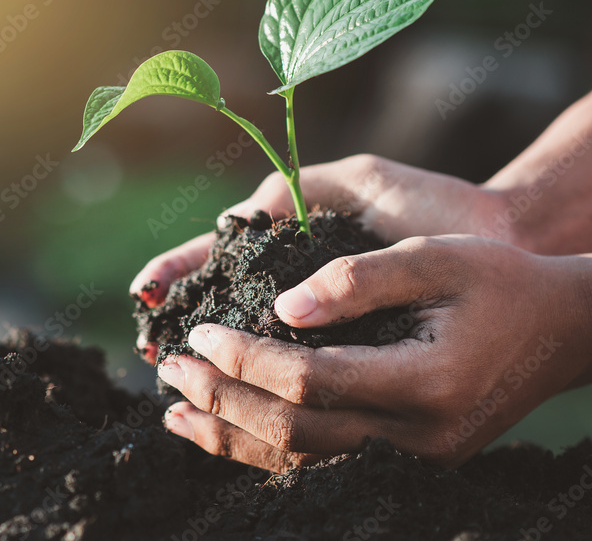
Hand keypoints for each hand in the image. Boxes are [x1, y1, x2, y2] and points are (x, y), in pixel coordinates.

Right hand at [131, 154, 510, 361]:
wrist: (502, 242)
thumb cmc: (431, 202)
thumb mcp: (359, 180)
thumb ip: (296, 189)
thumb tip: (233, 222)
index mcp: (289, 239)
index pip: (217, 255)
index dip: (176, 271)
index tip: (144, 290)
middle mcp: (298, 285)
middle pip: (221, 306)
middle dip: (181, 324)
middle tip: (152, 347)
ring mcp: (321, 321)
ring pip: (251, 345)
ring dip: (211, 360)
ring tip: (176, 377)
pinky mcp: (351, 352)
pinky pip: (297, 371)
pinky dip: (262, 385)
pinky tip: (237, 399)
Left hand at [155, 236, 591, 470]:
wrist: (560, 330)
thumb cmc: (498, 281)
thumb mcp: (434, 258)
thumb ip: (355, 280)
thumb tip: (279, 308)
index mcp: (425, 382)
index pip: (309, 380)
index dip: (244, 357)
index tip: (200, 329)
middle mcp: (418, 436)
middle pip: (296, 432)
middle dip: (223, 401)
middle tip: (170, 369)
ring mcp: (414, 458)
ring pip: (303, 461)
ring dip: (233, 437)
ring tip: (176, 411)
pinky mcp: (406, 459)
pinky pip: (323, 462)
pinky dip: (267, 449)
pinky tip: (227, 432)